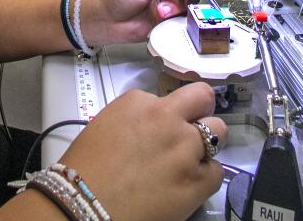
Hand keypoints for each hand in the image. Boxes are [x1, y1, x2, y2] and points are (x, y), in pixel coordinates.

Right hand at [60, 83, 226, 220]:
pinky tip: (187, 187)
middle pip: (202, 98)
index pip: (167, 97)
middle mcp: (166, 117)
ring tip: (189, 162)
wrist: (83, 206)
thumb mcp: (104, 128)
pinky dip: (206, 178)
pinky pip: (217, 171)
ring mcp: (186, 147)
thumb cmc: (83, 172)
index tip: (161, 127)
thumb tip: (147, 132)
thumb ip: (134, 121)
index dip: (166, 114)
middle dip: (200, 112)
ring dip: (206, 144)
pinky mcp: (198, 179)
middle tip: (191, 131)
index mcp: (138, 102)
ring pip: (218, 132)